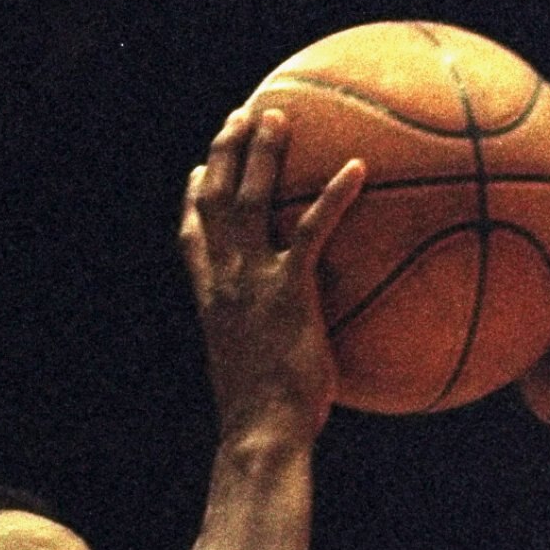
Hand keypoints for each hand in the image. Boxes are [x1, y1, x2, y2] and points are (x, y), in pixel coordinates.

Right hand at [179, 104, 363, 445]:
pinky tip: (358, 168)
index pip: (192, 234)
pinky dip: (334, 195)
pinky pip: (313, 229)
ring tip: (280, 115)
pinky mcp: (288, 291)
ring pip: (250, 198)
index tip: (202, 166)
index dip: (194, 194)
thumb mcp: (257, 375)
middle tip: (246, 114)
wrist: (262, 434)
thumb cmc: (265, 420)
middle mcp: (223, 280)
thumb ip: (270, 345)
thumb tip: (300, 352)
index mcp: (210, 298)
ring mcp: (252, 281)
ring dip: (264, 152)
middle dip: (227, 150)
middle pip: (215, 197)